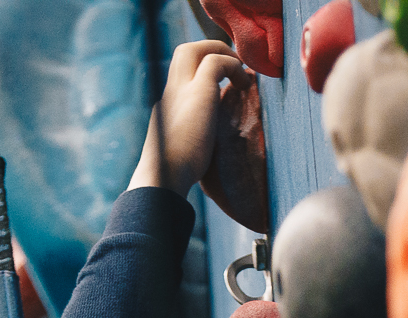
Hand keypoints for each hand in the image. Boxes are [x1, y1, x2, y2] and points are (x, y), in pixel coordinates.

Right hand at [129, 40, 254, 197]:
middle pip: (185, 51)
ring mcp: (182, 89)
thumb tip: (201, 149)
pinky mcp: (199, 91)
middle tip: (234, 67)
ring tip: (242, 74)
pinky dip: (233, 66)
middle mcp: (171, 92)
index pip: (183, 73)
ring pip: (195, 48)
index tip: (224, 81)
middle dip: (211, 50)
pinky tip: (244, 85)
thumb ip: (191, 139)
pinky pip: (216, 61)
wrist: (163, 178)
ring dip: (223, 54)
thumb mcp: (182, 151)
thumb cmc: (173, 176)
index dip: (203, 69)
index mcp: (168, 105)